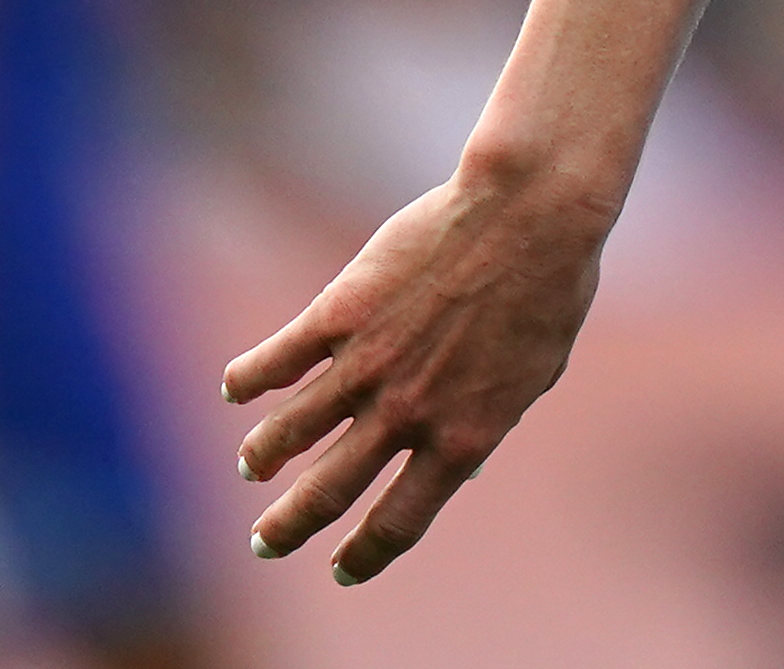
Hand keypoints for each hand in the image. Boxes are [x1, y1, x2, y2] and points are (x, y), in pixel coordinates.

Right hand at [223, 161, 608, 584]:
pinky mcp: (338, 314)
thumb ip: (486, 422)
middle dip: (289, 527)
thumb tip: (461, 467)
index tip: (341, 568)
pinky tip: (233, 390)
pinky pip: (276, 361)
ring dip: (262, 458)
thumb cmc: (549, 287)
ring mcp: (367, 366)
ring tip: (250, 468)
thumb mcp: (532, 377)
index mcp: (462, 440)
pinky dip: (248, 380)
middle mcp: (406, 415)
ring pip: (289, 434)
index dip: (364, 553)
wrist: (529, 214)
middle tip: (263, 544)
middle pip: (328, 494)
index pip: (400, 522)